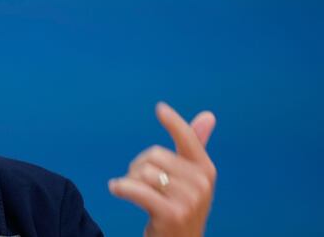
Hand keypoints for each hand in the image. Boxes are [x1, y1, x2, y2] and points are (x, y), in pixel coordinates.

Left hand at [109, 102, 216, 236]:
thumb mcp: (191, 179)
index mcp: (206, 170)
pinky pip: (137, 190)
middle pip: (155, 155)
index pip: (188, 139)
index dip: (174, 123)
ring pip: (144, 172)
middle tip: (138, 181)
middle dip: (139, 165)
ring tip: (131, 190)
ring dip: (130, 179)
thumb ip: (195, 147)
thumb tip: (208, 115)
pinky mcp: (172, 214)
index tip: (160, 108)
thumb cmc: (181, 208)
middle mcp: (201, 184)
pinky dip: (121, 187)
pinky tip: (115, 188)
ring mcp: (188, 201)